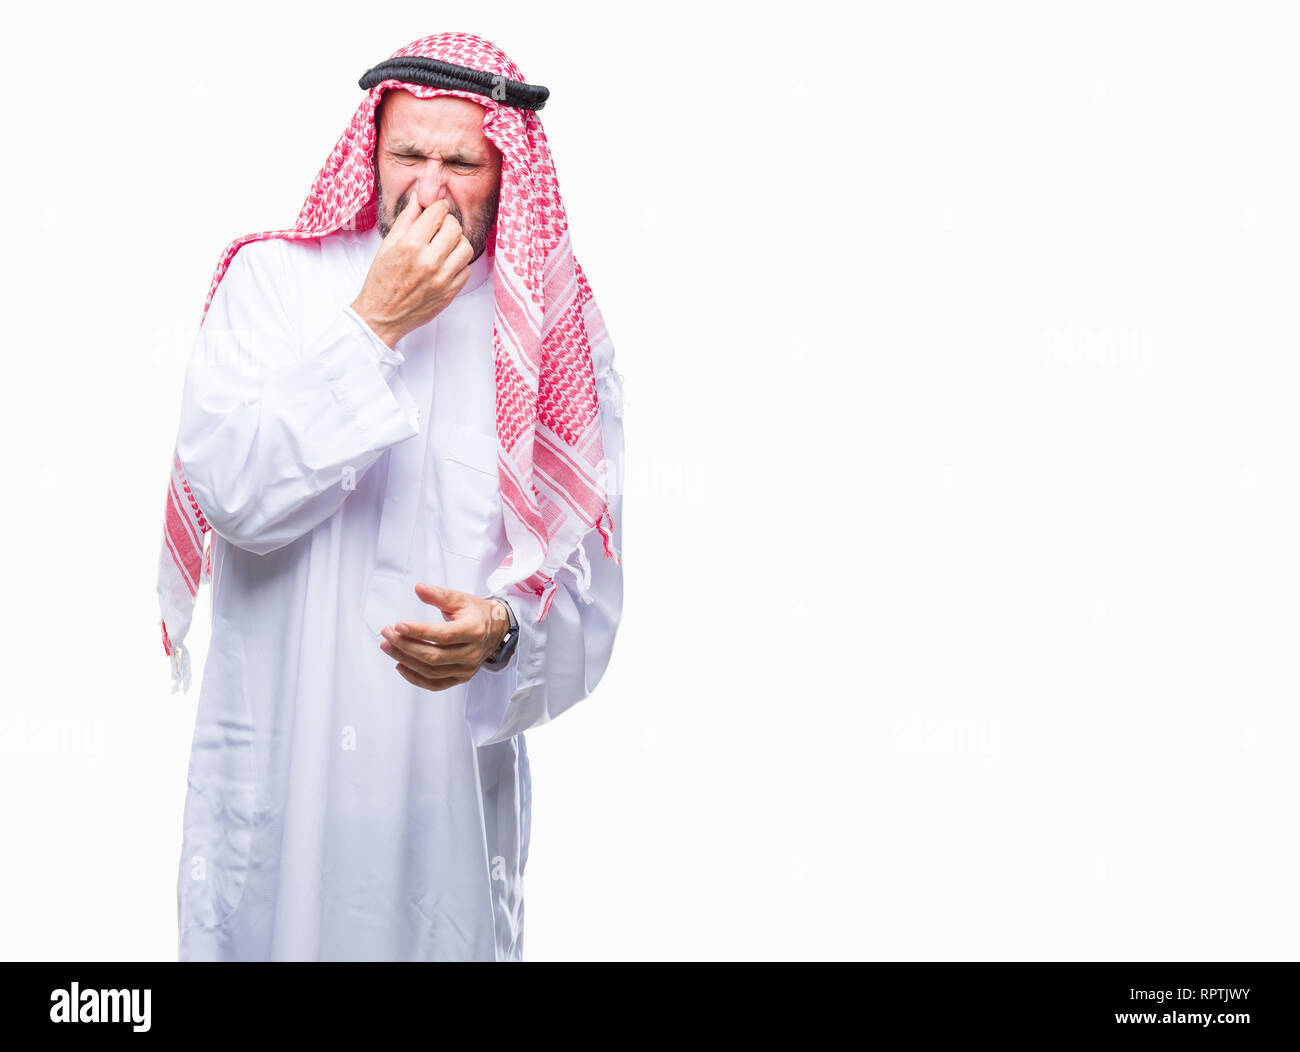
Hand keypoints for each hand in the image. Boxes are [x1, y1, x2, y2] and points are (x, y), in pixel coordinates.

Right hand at [350, 197, 474, 347]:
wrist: (382, 315)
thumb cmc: (382, 280)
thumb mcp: (388, 245)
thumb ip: (406, 220)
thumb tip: (419, 198)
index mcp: (410, 245)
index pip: (438, 212)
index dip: (437, 208)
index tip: (435, 212)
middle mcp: (429, 261)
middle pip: (455, 228)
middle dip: (448, 224)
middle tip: (439, 229)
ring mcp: (442, 278)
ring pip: (466, 248)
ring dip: (457, 244)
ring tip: (444, 247)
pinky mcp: (450, 292)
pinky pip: (466, 270)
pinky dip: (458, 264)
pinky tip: (445, 265)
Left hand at [378, 583, 510, 690]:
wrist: (497, 629)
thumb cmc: (476, 613)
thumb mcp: (460, 599)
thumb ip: (439, 595)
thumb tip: (419, 588)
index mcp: (474, 630)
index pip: (443, 635)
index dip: (419, 632)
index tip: (398, 625)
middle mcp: (472, 653)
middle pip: (434, 655)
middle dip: (406, 646)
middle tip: (387, 634)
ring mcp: (467, 668)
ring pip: (432, 671)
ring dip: (406, 660)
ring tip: (388, 647)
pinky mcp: (462, 678)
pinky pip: (436, 684)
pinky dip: (416, 678)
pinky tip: (401, 665)